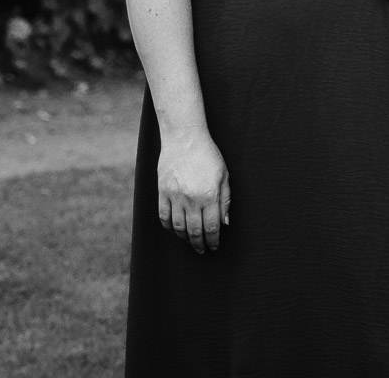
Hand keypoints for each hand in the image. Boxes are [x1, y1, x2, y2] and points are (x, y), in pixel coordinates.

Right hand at [157, 129, 229, 253]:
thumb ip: (225, 200)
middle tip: (202, 250)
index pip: (212, 227)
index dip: (214, 241)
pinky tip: (175, 231)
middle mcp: (192, 199)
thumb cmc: (208, 155)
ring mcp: (175, 196)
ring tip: (191, 243)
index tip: (214, 247)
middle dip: (200, 244)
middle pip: (195, 231)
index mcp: (210, 195)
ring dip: (185, 239)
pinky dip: (169, 227)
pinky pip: (164, 216)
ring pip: (178, 227)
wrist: (184, 138)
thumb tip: (225, 223)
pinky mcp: (162, 192)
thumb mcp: (224, 175)